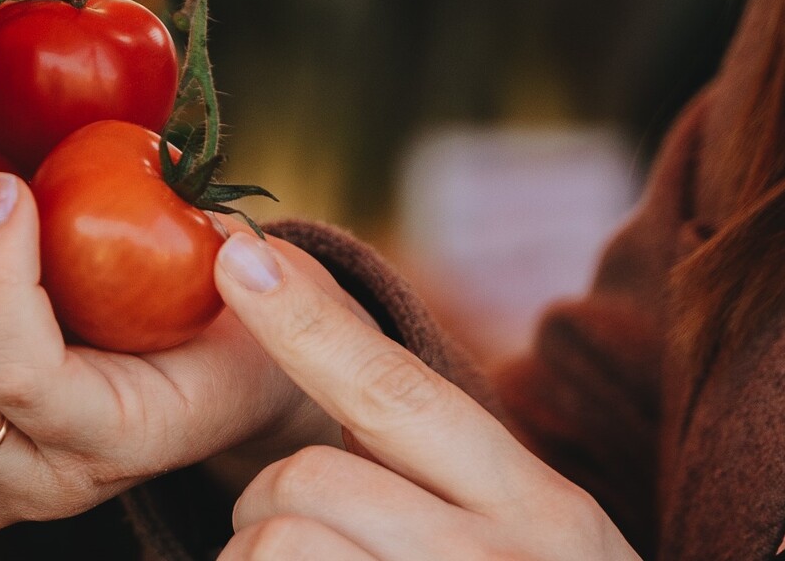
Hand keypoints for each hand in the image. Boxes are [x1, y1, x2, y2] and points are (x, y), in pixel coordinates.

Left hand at [211, 233, 640, 560]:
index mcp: (545, 517)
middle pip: (305, 482)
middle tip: (297, 553)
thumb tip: (305, 355)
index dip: (311, 321)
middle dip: (266, 513)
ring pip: (274, 546)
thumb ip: (443, 477)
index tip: (239, 254)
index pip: (401, 396)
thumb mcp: (531, 548)